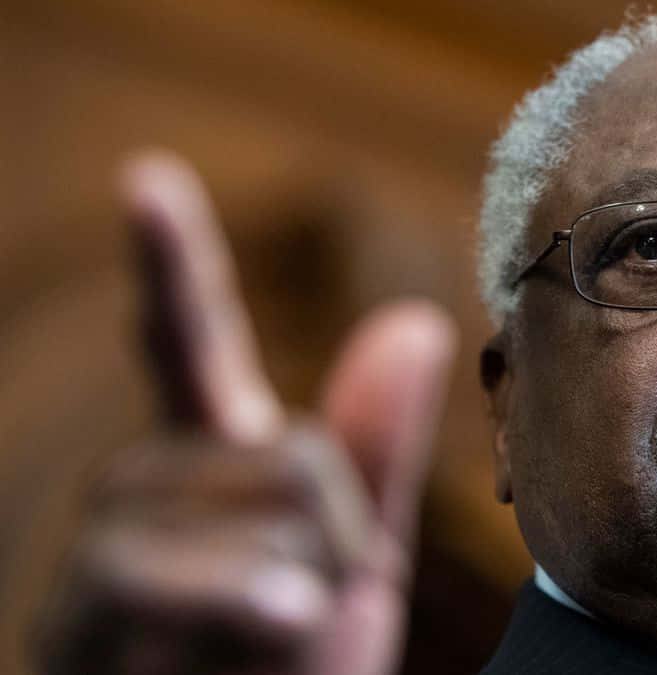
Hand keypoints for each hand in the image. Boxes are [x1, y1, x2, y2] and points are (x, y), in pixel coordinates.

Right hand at [38, 151, 456, 674]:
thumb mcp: (353, 563)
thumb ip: (373, 454)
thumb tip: (413, 320)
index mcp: (210, 475)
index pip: (188, 352)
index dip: (174, 267)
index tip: (149, 179)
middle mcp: (141, 502)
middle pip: (268, 444)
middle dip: (331, 529)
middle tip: (311, 608)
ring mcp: (96, 568)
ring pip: (228, 502)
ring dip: (295, 577)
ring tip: (279, 641)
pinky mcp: (73, 632)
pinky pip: (145, 568)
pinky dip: (235, 593)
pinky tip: (279, 620)